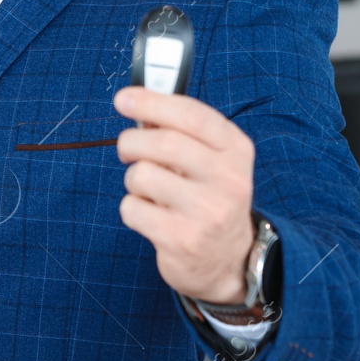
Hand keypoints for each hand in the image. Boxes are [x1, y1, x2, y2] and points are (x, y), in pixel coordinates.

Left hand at [113, 86, 254, 304]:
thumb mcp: (211, 160)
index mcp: (236, 151)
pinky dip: (132, 209)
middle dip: (131, 141)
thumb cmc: (208, 197)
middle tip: (127, 149)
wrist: (228, 260)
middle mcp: (228, 180)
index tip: (123, 99)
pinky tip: (151, 215)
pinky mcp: (182, 240)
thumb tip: (136, 101)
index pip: (192, 115)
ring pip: (141, 175)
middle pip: (163, 142)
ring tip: (148, 190)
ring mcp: (207, 212)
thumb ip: (180, 130)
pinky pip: (132, 208)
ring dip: (133, 179)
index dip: (152, 102)